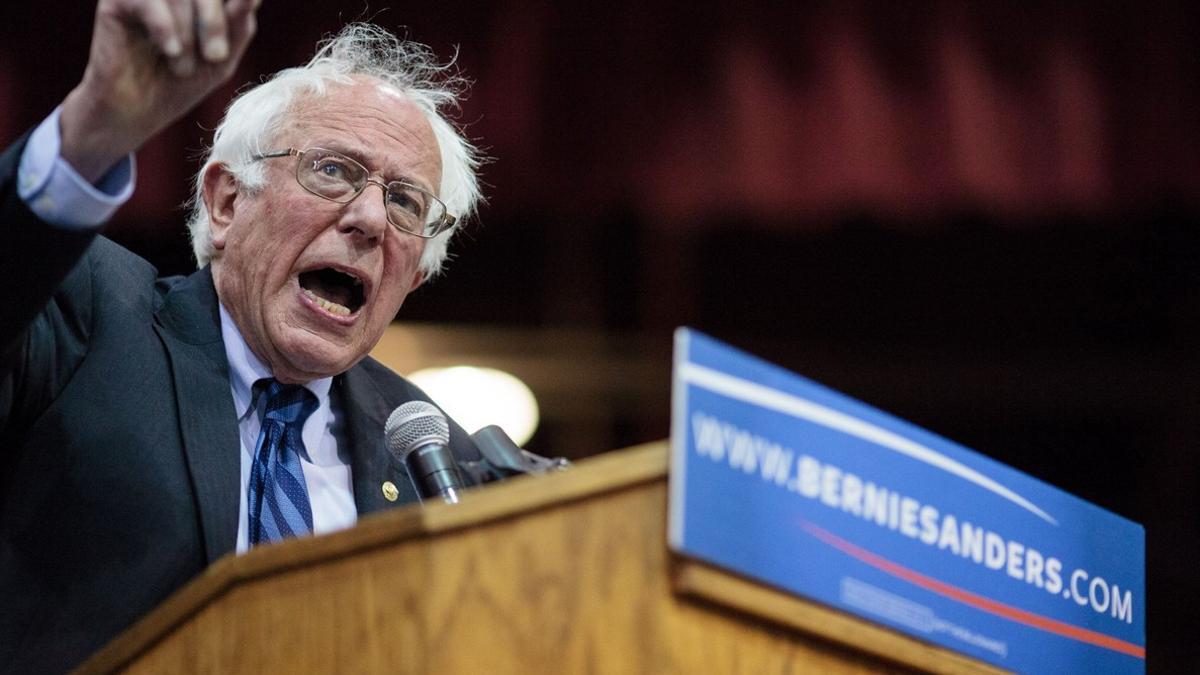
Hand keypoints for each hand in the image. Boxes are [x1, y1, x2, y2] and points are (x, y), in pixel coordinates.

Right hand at [59, 0, 259, 182]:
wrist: (137, 112)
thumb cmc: (182, 84)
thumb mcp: (222, 57)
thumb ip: (239, 23)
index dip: (238, 5)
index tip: (232, 43)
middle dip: (214, 23)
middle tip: (215, 57)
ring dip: (188, 35)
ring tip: (182, 67)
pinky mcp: (116, 1)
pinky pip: (149, 1)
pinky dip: (165, 28)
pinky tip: (170, 51)